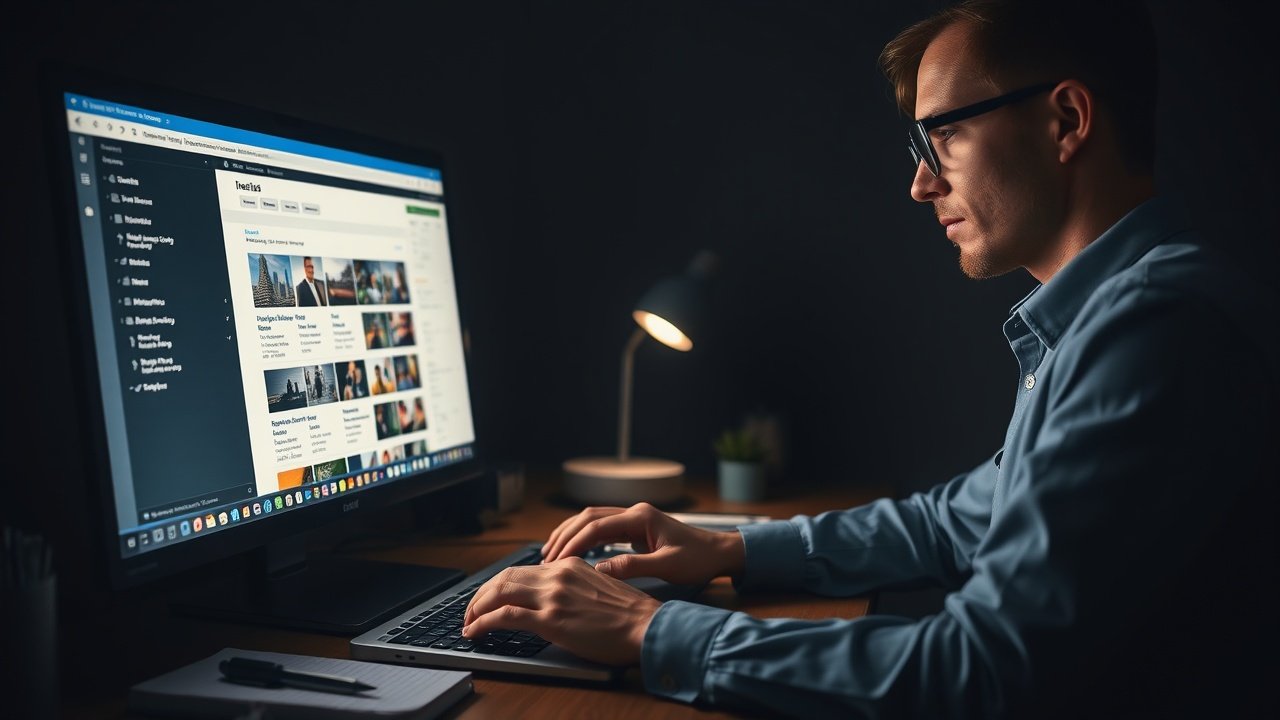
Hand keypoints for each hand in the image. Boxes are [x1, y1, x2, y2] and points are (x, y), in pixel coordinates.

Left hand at [461, 557, 659, 665]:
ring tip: (468, 622)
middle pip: (504, 578)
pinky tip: (474, 631)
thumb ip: (573, 588)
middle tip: (470, 611)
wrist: (647, 626)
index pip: (521, 570)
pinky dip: (483, 622)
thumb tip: (553, 600)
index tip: (489, 598)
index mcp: (569, 566)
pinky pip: (504, 616)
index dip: (498, 585)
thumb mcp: (598, 589)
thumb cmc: (630, 616)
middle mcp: (558, 575)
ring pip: (499, 593)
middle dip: (480, 595)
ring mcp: (553, 596)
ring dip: (476, 608)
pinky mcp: (550, 620)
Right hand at [541, 502, 744, 586]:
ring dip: (570, 534)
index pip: (596, 526)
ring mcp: (633, 518)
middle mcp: (634, 512)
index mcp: (640, 517)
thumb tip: (600, 570)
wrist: (718, 553)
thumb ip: (633, 567)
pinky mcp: (634, 527)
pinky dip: (583, 537)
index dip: (574, 543)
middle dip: (565, 536)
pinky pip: (602, 528)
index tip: (558, 561)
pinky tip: (573, 551)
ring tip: (551, 553)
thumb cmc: (697, 559)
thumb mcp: (667, 567)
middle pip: (588, 517)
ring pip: (592, 519)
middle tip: (547, 558)